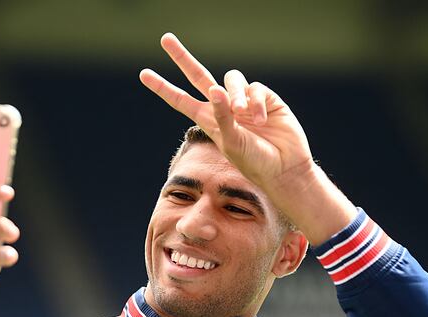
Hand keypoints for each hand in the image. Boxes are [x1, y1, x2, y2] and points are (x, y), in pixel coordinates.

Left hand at [139, 33, 313, 187]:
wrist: (283, 167)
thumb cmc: (254, 161)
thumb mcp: (231, 142)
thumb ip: (221, 117)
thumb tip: (213, 89)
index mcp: (208, 120)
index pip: (181, 100)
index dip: (163, 87)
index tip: (144, 74)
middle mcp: (223, 106)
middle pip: (198, 75)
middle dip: (182, 58)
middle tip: (165, 39)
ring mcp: (243, 100)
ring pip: (231, 79)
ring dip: (235, 95)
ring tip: (243, 114)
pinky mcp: (265, 97)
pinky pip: (254, 88)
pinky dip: (256, 103)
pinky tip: (261, 120)